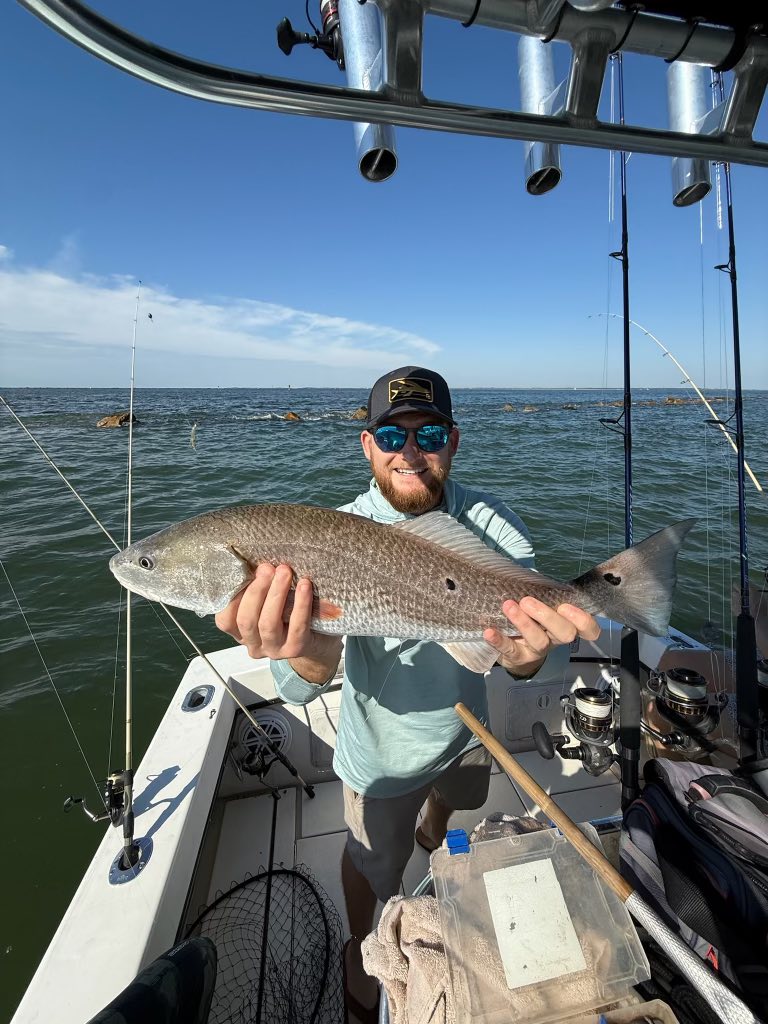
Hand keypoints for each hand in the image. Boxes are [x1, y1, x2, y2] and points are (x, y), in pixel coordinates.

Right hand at [215, 563, 341, 676]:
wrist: (319, 638)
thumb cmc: (290, 613)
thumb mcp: (268, 600)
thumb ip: (258, 588)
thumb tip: (257, 564)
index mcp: (241, 632)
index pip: (226, 619)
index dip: (233, 596)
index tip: (246, 571)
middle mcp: (254, 645)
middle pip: (246, 620)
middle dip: (256, 591)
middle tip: (268, 568)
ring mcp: (274, 650)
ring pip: (268, 624)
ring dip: (276, 594)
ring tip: (285, 572)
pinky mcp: (296, 650)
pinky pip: (297, 627)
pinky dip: (300, 605)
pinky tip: (304, 586)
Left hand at [483, 597, 600, 678]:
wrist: (515, 652)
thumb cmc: (533, 620)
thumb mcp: (543, 608)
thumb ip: (546, 594)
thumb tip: (537, 570)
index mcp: (566, 624)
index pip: (588, 628)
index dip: (583, 620)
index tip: (566, 606)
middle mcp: (556, 638)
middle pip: (565, 633)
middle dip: (548, 616)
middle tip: (527, 601)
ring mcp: (538, 650)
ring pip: (539, 640)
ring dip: (523, 622)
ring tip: (508, 606)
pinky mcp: (518, 658)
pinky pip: (510, 650)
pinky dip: (499, 640)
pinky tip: (489, 632)